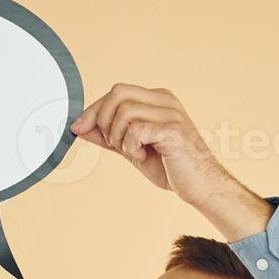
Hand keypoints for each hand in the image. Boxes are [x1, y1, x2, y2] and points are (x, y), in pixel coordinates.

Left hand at [70, 84, 231, 206]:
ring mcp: (171, 113)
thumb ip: (109, 136)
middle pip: (117, 93)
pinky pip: (137, 129)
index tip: (78, 128)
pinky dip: (131, 146)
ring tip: (133, 152)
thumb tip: (81, 127)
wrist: (200, 186)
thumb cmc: (170, 167)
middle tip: (113, 143)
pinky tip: (143, 155)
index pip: (116, 92)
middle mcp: (165, 100)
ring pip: (125, 112)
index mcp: (157, 99)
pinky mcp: (173, 130)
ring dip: (119, 137)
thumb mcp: (132, 149)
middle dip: (103, 120)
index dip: (93, 110)